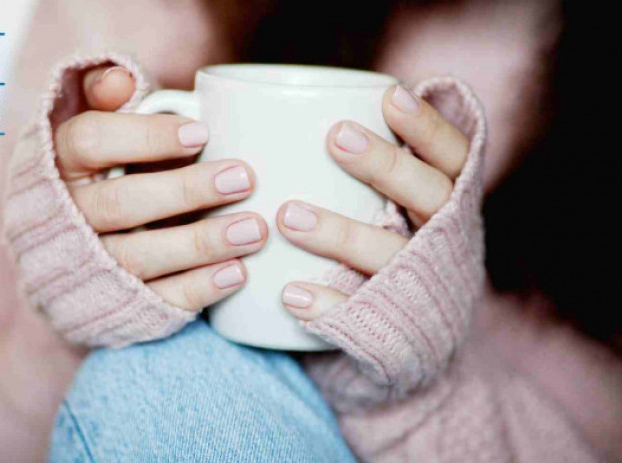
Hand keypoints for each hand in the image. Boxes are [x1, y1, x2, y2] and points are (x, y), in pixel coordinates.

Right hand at [0, 65, 266, 462]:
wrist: (73, 255)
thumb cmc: (105, 174)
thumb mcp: (100, 131)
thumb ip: (108, 99)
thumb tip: (124, 78)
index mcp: (59, 164)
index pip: (89, 142)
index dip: (145, 137)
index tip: (202, 133)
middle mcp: (66, 217)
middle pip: (119, 204)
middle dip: (184, 191)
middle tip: (244, 178)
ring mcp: (88, 266)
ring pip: (138, 258)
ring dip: (200, 244)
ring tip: (254, 230)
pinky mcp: (113, 305)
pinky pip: (155, 301)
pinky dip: (198, 289)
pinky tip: (238, 274)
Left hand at [277, 85, 468, 319]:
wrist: (421, 342)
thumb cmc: (397, 251)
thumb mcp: (408, 209)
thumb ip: (386, 168)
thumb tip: (336, 104)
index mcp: (452, 203)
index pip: (453, 157)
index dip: (428, 128)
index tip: (389, 96)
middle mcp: (446, 240)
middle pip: (428, 197)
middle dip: (386, 166)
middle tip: (336, 138)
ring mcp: (423, 287)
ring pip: (389, 255)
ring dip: (340, 234)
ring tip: (287, 216)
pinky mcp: (399, 331)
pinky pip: (362, 315)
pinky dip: (328, 305)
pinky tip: (290, 293)